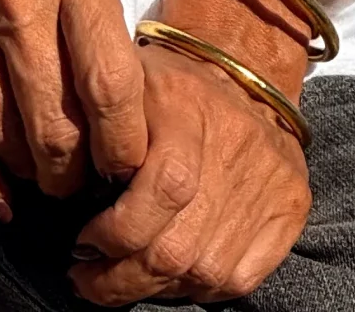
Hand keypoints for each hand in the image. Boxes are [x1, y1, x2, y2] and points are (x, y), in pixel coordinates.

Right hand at [0, 0, 148, 216]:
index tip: (125, 166)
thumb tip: (122, 113)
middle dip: (76, 172)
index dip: (124, 145)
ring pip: (7, 140)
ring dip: (32, 175)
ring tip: (42, 175)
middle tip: (80, 179)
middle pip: (58, 126)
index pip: (112, 85)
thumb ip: (97, 16)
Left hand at [68, 41, 310, 302]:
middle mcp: (236, 146)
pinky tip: (170, 278)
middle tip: (88, 280)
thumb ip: (95, 130)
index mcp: (186, 107)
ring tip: (124, 280)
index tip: (82, 244)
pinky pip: (239, 279)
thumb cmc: (166, 82)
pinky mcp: (291, 209)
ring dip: (156, 289)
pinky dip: (198, 288)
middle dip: (122, 278)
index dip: (115, 231)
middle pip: (178, 247)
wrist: (241, 66)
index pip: (162, 190)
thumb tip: (63, 189)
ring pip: (206, 273)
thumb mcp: (123, 82)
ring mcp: (271, 182)